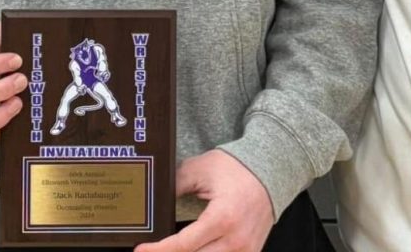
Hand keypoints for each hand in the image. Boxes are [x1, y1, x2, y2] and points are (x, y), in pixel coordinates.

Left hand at [135, 150, 273, 251]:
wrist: (269, 171)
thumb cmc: (236, 168)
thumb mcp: (201, 169)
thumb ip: (176, 185)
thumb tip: (154, 198)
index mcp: (222, 218)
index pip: (183, 245)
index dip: (159, 250)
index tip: (141, 250)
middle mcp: (235, 241)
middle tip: (152, 250)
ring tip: (171, 248)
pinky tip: (194, 250)